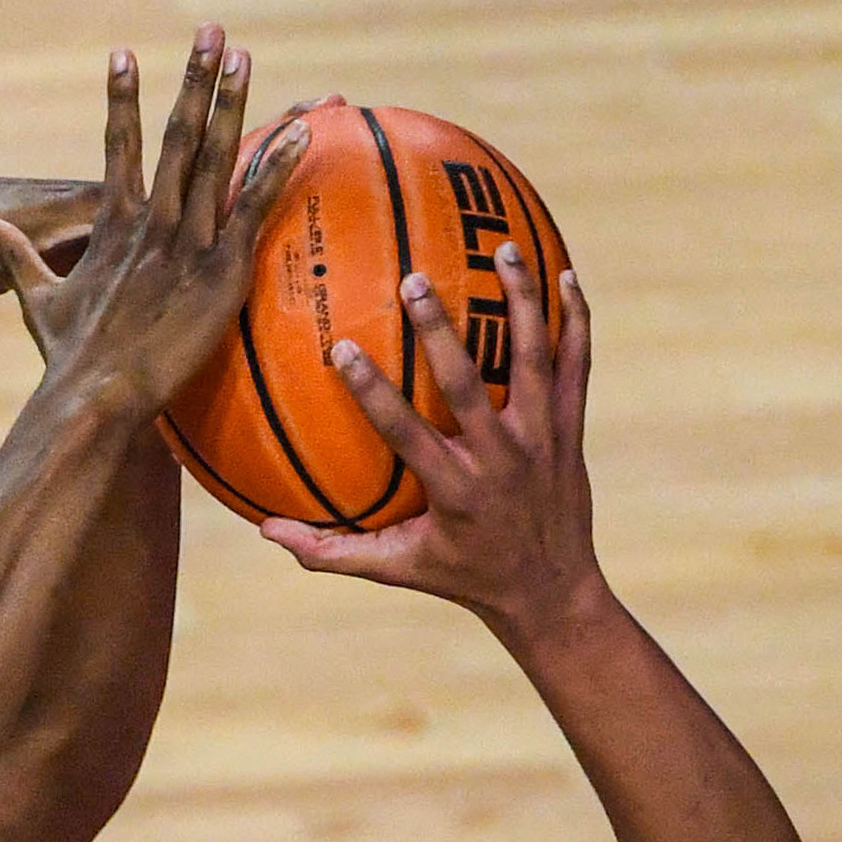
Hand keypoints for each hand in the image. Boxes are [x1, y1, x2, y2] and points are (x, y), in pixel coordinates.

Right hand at [0, 25, 306, 415]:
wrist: (94, 391)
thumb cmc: (67, 357)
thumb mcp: (36, 299)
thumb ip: (19, 257)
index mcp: (111, 223)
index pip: (118, 145)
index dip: (122, 98)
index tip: (124, 53)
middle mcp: (151, 220)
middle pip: (178, 134)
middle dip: (194, 79)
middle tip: (211, 32)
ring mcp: (186, 241)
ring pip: (216, 157)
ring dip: (234, 104)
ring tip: (246, 58)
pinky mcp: (218, 269)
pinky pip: (253, 207)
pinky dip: (275, 168)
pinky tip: (299, 133)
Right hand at [260, 247, 599, 638]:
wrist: (552, 592)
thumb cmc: (464, 577)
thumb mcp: (396, 570)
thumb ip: (330, 552)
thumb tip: (264, 531)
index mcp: (454, 491)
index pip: (406, 434)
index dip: (373, 391)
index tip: (342, 348)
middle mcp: (502, 460)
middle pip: (468, 385)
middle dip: (440, 332)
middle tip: (414, 280)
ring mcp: (543, 440)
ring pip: (534, 360)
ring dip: (520, 302)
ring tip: (500, 248)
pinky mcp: (572, 429)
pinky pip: (576, 365)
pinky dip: (576, 319)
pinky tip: (564, 273)